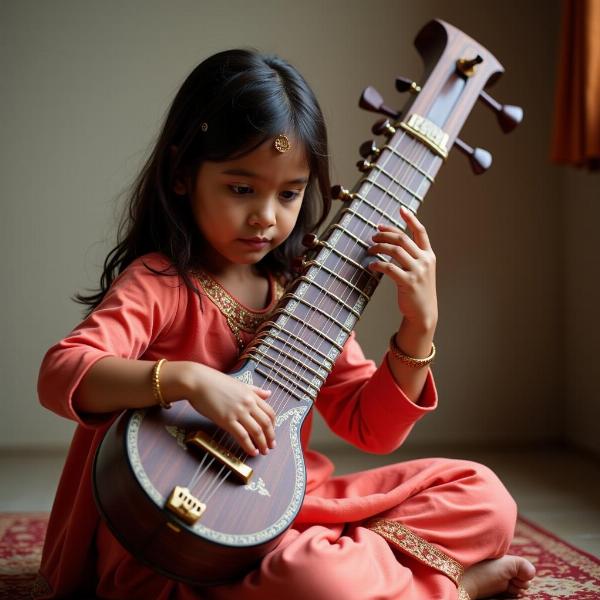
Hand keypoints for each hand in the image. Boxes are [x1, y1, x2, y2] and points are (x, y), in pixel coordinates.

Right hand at [183, 363, 275, 456]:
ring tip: (263, 452)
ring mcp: (238, 412)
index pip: (270, 412)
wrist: (198, 381)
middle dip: (270, 437)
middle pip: (266, 423)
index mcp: (251, 394)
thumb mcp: (239, 383)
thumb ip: (255, 390)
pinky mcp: (226, 420)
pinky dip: (249, 446)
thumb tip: (269, 393)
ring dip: (262, 444)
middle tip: (271, 447)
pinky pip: (242, 436)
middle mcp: (248, 403)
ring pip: (256, 431)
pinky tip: (251, 452)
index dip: (274, 425)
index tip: (272, 433)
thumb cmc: (215, 382)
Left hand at [367, 205, 437, 331]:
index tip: (401, 209)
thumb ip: (413, 257)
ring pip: (395, 251)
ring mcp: (417, 271)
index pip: (421, 232)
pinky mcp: (408, 282)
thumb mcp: (421, 271)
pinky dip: (377, 264)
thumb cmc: (418, 291)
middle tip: (374, 234)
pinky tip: (370, 265)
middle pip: (403, 239)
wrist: (423, 313)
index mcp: (429, 256)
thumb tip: (393, 243)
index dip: (411, 219)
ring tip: (370, 249)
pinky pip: (389, 267)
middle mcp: (425, 261)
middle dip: (386, 234)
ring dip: (379, 247)